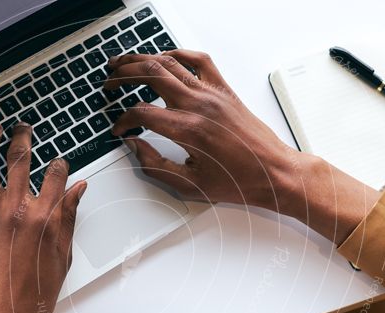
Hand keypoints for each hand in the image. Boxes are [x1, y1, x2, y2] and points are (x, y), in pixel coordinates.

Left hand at [0, 123, 86, 312]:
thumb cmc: (36, 298)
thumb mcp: (63, 256)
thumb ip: (69, 218)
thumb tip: (78, 190)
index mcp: (45, 219)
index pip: (56, 176)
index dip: (60, 165)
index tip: (60, 163)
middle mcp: (17, 213)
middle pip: (20, 162)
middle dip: (22, 138)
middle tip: (23, 128)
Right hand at [105, 50, 377, 242]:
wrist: (275, 173)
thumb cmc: (239, 182)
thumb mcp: (190, 186)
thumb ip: (156, 166)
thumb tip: (136, 148)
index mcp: (188, 131)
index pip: (141, 113)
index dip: (123, 121)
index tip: (120, 129)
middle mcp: (199, 106)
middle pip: (150, 76)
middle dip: (124, 76)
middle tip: (109, 82)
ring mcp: (213, 95)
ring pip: (170, 64)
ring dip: (143, 60)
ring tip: (125, 64)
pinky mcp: (225, 91)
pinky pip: (199, 61)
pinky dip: (178, 55)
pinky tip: (165, 57)